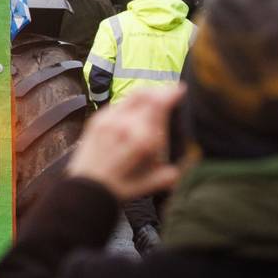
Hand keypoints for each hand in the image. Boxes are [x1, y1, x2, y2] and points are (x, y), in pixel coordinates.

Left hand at [66, 85, 184, 201]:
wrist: (86, 188)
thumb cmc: (122, 187)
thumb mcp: (151, 183)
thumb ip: (171, 173)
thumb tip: (190, 162)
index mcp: (142, 140)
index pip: (159, 105)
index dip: (171, 94)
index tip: (181, 89)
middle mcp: (125, 125)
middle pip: (147, 95)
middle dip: (161, 91)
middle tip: (171, 91)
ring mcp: (109, 120)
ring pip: (132, 96)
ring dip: (146, 93)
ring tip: (156, 95)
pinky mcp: (97, 119)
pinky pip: (118, 103)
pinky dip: (131, 101)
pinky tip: (136, 107)